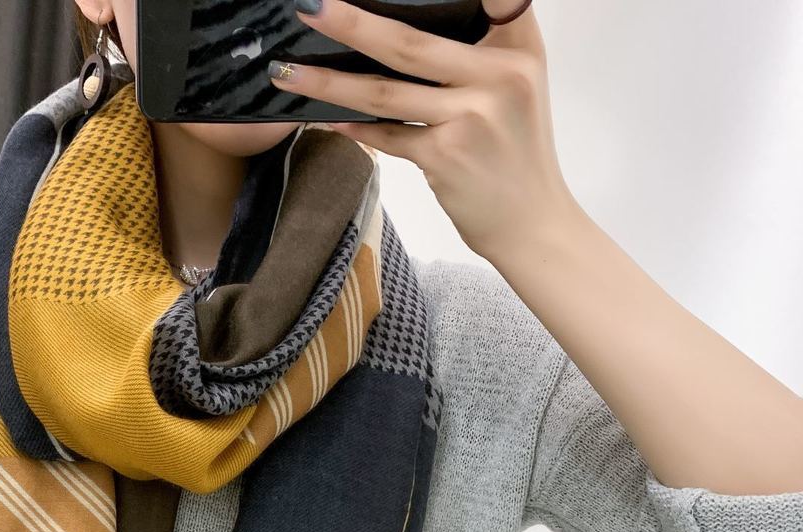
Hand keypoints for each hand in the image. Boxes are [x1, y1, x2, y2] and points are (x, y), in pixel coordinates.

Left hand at [269, 0, 578, 261]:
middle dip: (353, 23)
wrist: (531, 223)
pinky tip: (322, 117)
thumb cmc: (515, 154)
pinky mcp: (446, 156)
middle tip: (309, 9)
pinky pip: (387, 136)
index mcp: (518, 48)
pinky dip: (352, 128)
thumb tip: (402, 31)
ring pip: (385, 92)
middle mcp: (499, 76)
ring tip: (288, 71)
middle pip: (411, 42)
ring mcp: (470, 117)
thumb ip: (477, 52)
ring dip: (329, 82)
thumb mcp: (514, 88)